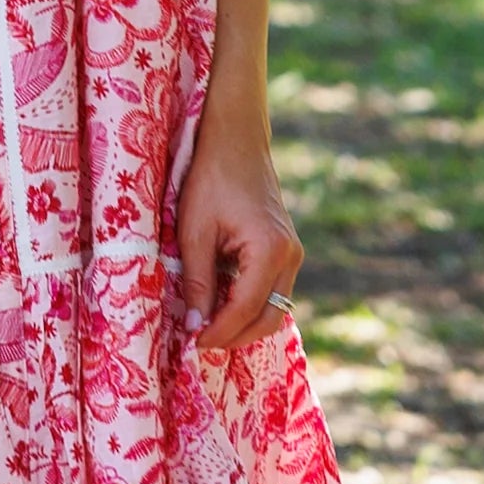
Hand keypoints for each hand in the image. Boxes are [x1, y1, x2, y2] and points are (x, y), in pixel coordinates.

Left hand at [175, 116, 301, 350]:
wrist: (235, 140)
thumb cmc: (210, 178)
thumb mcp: (194, 232)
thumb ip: (197, 282)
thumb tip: (195, 327)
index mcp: (270, 250)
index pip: (246, 310)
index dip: (218, 332)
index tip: (191, 343)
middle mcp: (290, 256)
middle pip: (269, 318)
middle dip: (235, 336)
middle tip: (199, 341)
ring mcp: (292, 253)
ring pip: (274, 308)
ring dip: (242, 322)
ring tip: (205, 323)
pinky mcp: (285, 250)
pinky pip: (271, 290)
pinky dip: (248, 303)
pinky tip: (219, 302)